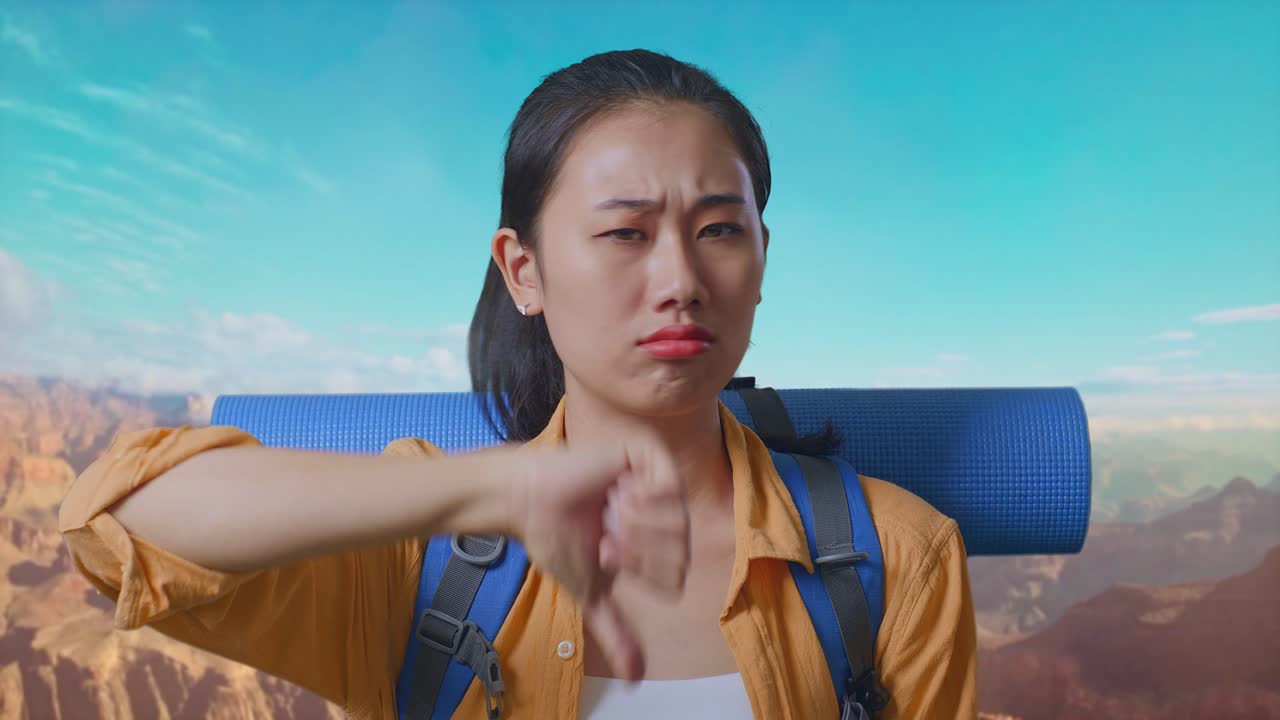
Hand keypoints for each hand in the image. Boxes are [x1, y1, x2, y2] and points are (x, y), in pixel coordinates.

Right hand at [509, 433, 690, 680]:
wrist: (530, 504)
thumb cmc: (557, 542)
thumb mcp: (593, 593)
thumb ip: (617, 632)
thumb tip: (635, 680)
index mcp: (656, 542)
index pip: (676, 574)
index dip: (639, 573)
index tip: (605, 555)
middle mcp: (663, 512)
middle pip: (681, 550)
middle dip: (636, 550)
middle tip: (605, 536)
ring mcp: (657, 481)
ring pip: (678, 520)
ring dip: (634, 525)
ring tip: (607, 513)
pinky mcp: (647, 454)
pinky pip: (668, 487)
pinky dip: (637, 500)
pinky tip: (614, 494)